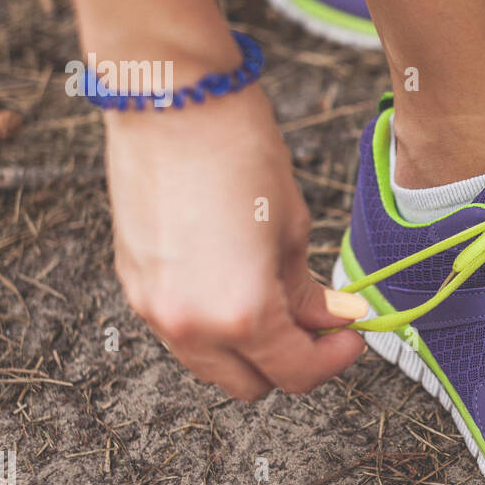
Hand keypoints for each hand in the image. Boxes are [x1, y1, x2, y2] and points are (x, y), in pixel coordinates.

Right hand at [104, 86, 366, 399]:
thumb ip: (309, 289)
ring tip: (278, 301)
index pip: (295, 373)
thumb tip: (333, 317)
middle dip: (289, 362)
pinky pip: (181, 331)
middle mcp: (190, 326)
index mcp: (241, 315)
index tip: (350, 335)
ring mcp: (153, 309)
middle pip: (249, 384)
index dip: (332, 360)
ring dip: (247, 349)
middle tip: (319, 323)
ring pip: (210, 363)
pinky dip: (213, 324)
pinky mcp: (133, 284)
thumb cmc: (239, 151)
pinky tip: (237, 282)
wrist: (171, 100)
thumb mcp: (292, 227)